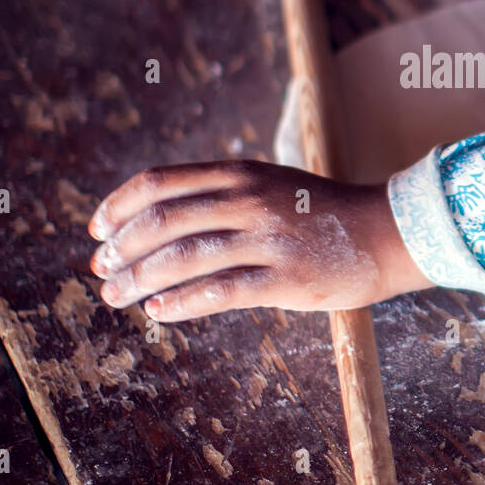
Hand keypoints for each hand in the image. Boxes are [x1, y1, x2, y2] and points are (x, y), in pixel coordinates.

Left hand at [87, 159, 433, 319]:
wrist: (386, 232)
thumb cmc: (319, 213)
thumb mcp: (268, 184)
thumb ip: (219, 195)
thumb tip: (155, 222)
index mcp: (240, 173)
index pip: (160, 182)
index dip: (119, 205)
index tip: (98, 228)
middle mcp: (249, 200)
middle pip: (162, 221)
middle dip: (121, 248)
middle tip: (100, 268)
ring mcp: (267, 240)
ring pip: (182, 259)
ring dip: (138, 279)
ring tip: (116, 295)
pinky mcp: (284, 279)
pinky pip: (219, 292)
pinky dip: (180, 304)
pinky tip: (159, 312)